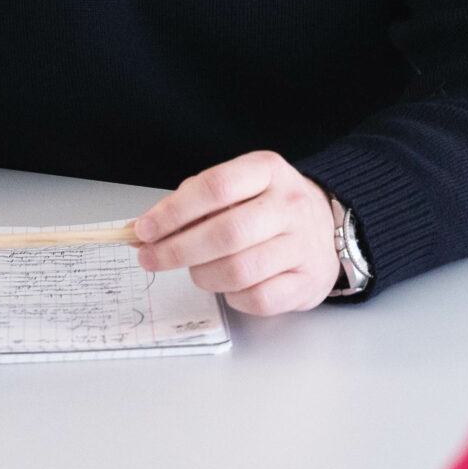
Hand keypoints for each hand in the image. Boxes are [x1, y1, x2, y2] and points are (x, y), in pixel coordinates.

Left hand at [133, 150, 337, 315]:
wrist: (327, 226)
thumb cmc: (268, 207)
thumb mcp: (236, 188)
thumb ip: (191, 205)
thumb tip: (140, 231)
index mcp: (268, 170)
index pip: (216, 186)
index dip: (174, 211)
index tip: (144, 229)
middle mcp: (290, 204)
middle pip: (226, 233)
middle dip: (178, 250)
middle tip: (151, 258)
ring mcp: (304, 244)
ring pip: (239, 270)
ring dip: (203, 276)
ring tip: (195, 271)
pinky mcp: (308, 281)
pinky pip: (258, 299)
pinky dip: (233, 297)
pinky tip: (229, 285)